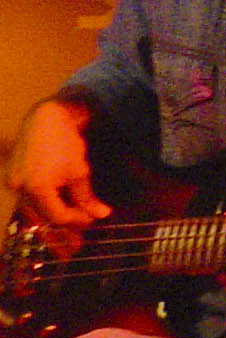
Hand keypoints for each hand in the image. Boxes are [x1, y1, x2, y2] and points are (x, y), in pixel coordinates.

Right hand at [6, 98, 110, 229]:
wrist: (47, 118)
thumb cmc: (65, 143)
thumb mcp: (79, 173)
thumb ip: (87, 198)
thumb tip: (101, 214)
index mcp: (35, 188)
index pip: (57, 216)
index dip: (77, 219)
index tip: (92, 217)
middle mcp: (18, 187)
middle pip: (42, 215)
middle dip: (64, 217)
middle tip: (84, 215)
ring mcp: (12, 181)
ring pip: (33, 207)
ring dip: (52, 210)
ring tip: (72, 206)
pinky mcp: (11, 175)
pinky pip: (27, 196)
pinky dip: (43, 199)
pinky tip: (58, 196)